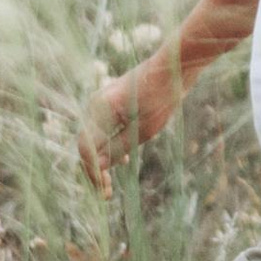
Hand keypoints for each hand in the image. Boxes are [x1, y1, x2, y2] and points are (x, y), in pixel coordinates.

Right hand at [80, 50, 176, 188]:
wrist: (174, 67)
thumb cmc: (162, 95)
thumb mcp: (144, 129)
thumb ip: (118, 147)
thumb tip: (99, 167)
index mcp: (101, 109)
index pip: (87, 148)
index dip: (93, 172)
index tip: (104, 191)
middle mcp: (96, 104)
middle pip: (86, 144)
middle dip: (95, 170)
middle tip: (107, 194)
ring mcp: (102, 102)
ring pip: (93, 138)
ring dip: (101, 160)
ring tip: (111, 183)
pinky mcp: (111, 103)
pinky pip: (102, 129)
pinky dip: (108, 147)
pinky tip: (122, 161)